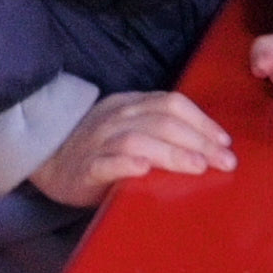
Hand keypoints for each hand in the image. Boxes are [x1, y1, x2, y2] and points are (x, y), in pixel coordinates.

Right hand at [25, 90, 234, 208]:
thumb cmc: (97, 147)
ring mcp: (99, 142)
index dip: (201, 120)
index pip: (171, 103)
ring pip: (139, 140)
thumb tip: (205, 143)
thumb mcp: (126, 126)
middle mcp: (116, 119)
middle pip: (162, 122)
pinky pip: (106, 163)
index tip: (224, 142)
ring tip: (197, 166)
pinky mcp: (85, 168)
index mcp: (129, 105)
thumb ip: (156, 128)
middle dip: (198, 141)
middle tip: (225, 161)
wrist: (47, 159)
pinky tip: (144, 168)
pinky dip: (126, 163)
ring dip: (171, 152)